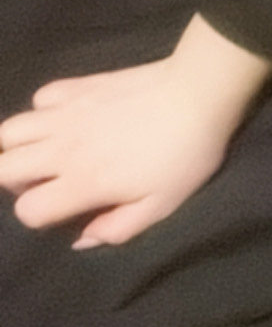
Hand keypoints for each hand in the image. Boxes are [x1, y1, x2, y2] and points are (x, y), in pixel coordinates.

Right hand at [0, 15, 271, 246]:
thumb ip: (117, 228)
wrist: (196, 95)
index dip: (39, 216)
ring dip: (17, 147)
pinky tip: (66, 118)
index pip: (27, 209)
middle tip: (45, 182)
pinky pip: (39, 99)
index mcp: (81, 183)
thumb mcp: (160, 205)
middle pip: (2, 169)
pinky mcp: (76, 86)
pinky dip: (43, 112)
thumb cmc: (184, 156)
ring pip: (7, 131)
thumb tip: (81, 240)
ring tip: (43, 153)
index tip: (63, 211)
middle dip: (13, 182)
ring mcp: (64, 113)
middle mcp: (61, 148)